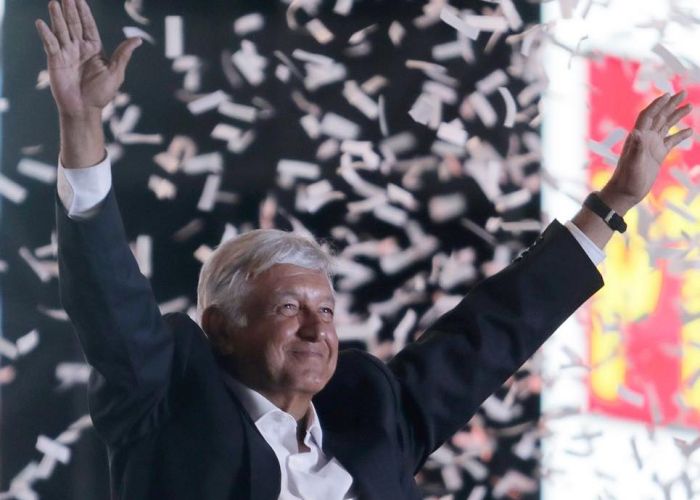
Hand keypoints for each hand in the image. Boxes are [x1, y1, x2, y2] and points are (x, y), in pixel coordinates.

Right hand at [35, 0, 141, 119]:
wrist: (85, 109)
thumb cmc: (101, 93)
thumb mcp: (116, 72)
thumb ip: (124, 54)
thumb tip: (138, 40)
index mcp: (94, 48)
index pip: (88, 26)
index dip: (84, 12)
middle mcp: (79, 48)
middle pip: (74, 24)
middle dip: (70, 9)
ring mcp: (66, 53)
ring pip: (61, 30)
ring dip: (57, 17)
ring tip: (55, 2)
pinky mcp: (55, 60)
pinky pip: (50, 44)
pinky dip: (46, 34)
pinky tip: (42, 23)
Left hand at [601, 91, 692, 213]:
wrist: (626, 193)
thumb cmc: (626, 179)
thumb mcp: (632, 163)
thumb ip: (636, 148)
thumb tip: (636, 132)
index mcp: (637, 137)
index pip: (648, 116)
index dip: (657, 104)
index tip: (668, 95)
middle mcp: (645, 138)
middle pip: (659, 117)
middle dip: (670, 104)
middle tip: (682, 93)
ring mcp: (652, 146)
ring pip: (666, 126)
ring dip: (676, 116)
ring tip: (689, 106)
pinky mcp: (658, 155)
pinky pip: (671, 141)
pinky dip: (680, 135)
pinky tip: (690, 130)